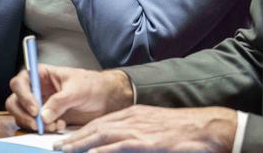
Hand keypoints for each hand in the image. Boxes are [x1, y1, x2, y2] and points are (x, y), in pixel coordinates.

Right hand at [6, 66, 132, 132]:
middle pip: (15, 101)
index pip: (20, 82)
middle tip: (38, 124)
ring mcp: (40, 104)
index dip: (23, 95)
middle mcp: (37, 89)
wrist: (106, 99)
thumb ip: (59, 101)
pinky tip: (60, 126)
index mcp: (42, 75)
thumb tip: (44, 116)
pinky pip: (35, 125)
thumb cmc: (92, 85)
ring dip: (35, 124)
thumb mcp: (77, 90)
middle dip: (24, 114)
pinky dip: (44, 129)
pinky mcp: (46, 118)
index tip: (35, 109)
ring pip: (23, 116)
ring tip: (54, 125)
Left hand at [57, 105, 236, 152]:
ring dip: (81, 143)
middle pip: (97, 126)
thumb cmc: (183, 130)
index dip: (84, 130)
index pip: (102, 121)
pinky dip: (102, 150)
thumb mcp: (155, 128)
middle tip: (58, 146)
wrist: (204, 127)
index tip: (69, 138)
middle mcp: (132, 117)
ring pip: (102, 134)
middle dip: (76, 137)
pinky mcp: (145, 141)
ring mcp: (138, 128)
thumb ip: (138, 133)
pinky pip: (118, 145)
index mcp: (134, 113)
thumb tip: (121, 144)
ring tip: (66, 150)